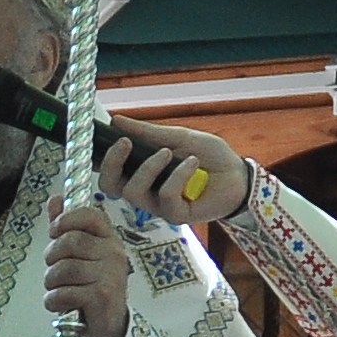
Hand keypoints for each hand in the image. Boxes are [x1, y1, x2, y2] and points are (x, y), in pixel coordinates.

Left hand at [44, 202, 132, 336]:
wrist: (106, 328)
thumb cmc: (90, 288)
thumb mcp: (79, 256)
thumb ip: (67, 228)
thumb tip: (55, 199)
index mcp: (109, 239)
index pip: (90, 215)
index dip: (66, 220)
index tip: (55, 233)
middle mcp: (114, 254)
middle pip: (70, 241)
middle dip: (52, 257)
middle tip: (54, 272)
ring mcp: (110, 276)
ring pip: (64, 268)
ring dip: (51, 282)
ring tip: (58, 290)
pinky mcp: (101, 297)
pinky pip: (63, 292)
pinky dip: (53, 301)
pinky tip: (60, 305)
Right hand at [93, 116, 252, 225]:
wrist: (238, 174)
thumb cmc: (209, 157)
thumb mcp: (178, 137)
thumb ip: (147, 133)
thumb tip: (117, 121)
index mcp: (139, 171)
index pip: (108, 169)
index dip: (98, 158)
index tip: (104, 136)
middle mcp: (143, 190)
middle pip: (108, 186)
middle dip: (111, 163)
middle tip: (124, 143)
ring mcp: (157, 205)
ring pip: (133, 191)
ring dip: (148, 167)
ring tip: (168, 152)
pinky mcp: (175, 215)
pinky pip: (165, 196)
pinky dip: (177, 175)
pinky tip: (193, 163)